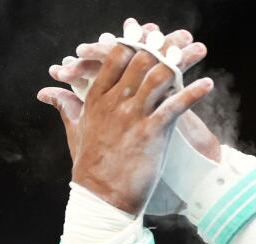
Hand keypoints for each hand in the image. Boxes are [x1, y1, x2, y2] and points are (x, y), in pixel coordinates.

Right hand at [46, 20, 220, 162]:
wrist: (101, 198)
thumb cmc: (89, 167)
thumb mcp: (74, 132)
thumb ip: (65, 107)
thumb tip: (47, 93)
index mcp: (96, 99)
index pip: (115, 58)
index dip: (133, 42)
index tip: (146, 33)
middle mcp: (114, 103)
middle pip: (140, 60)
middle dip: (161, 45)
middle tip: (178, 37)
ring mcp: (133, 117)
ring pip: (158, 77)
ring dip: (179, 62)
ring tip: (194, 52)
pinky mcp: (151, 133)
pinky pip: (175, 106)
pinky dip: (194, 93)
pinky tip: (208, 84)